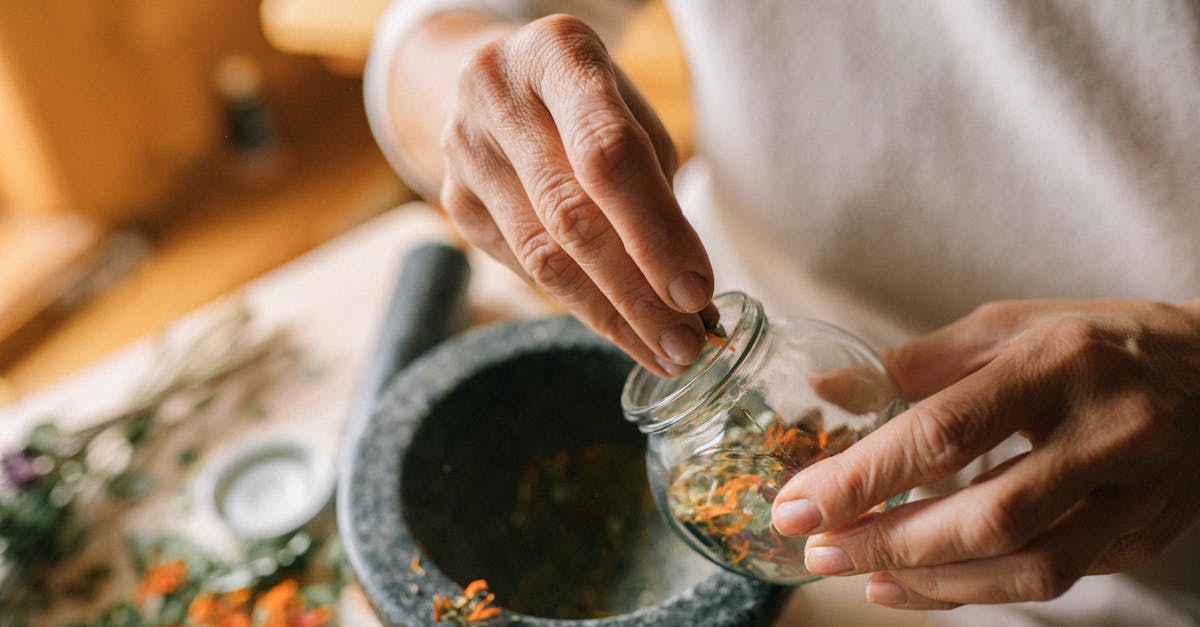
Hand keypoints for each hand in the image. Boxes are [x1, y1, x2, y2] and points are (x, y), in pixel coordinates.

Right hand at [438, 13, 713, 375]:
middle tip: (687, 345)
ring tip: (663, 350)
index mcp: (557, 53)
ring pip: (541, 258)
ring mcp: (464, 151)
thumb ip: (654, 185)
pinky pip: (522, 269)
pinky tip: (620, 324)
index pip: (608, 154)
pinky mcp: (453, 201)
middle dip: (638, 293)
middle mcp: (496, 95)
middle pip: (571, 216)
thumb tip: (689, 294)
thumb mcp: (630, 109)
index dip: (655, 231)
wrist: (498, 80)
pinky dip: (578, 304)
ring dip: (610, 315)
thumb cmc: (588, 100)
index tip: (696, 292)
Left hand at [771, 299, 1199, 608]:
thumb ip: (917, 364)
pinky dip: (979, 590)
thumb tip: (827, 391)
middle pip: (987, 515)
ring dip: (932, 582)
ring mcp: (1136, 492)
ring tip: (860, 575)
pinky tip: (922, 584)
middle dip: (889, 542)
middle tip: (819, 547)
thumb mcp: (1007, 326)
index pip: (946, 432)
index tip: (801, 502)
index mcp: (1060, 362)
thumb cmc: (1096, 340)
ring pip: (1029, 566)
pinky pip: (1055, 579)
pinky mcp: (1143, 535)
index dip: (865, 476)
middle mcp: (1106, 430)